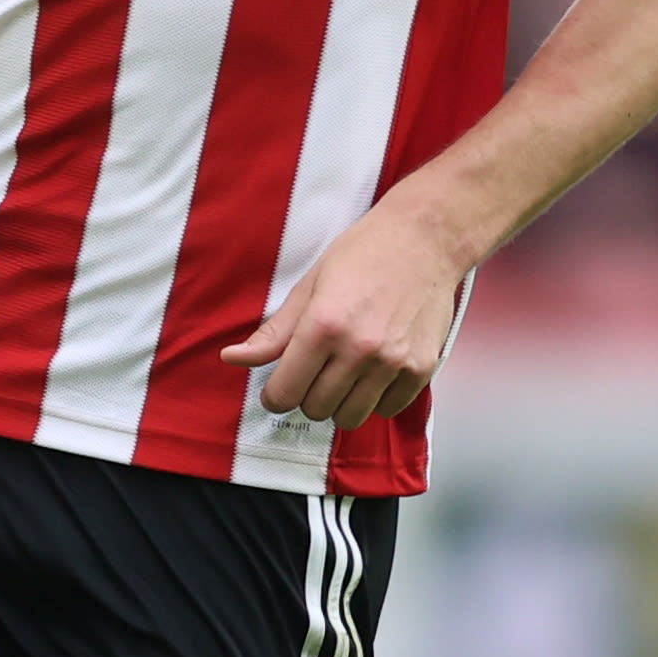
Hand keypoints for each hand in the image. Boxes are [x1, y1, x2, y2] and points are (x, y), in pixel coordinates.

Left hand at [219, 198, 466, 430]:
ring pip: (351, 417)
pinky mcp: (420, 368)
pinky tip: (374, 373)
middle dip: (307, 396)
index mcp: (323, 326)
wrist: (425, 239)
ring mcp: (393, 361)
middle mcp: (359, 348)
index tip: (279, 388)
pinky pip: (387, 410)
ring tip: (344, 374)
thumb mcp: (309, 286)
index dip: (275, 395)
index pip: (285, 393)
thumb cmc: (365, 254)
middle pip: (316, 409)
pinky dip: (376, 400)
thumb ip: (274, 332)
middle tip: (315, 372)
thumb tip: (232, 358)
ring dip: (340, 403)